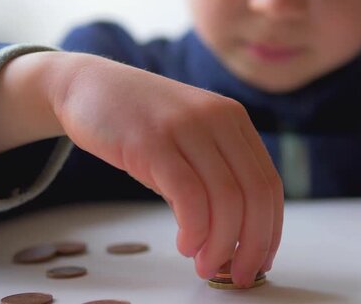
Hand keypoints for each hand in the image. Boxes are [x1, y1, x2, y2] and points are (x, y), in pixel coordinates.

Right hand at [49, 53, 283, 286]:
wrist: (89, 85)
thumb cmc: (140, 122)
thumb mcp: (188, 143)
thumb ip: (210, 179)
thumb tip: (227, 238)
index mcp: (234, 121)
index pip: (269, 183)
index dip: (271, 229)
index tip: (261, 261)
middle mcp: (218, 119)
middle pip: (255, 193)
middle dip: (253, 244)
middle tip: (240, 275)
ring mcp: (186, 126)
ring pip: (225, 197)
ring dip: (221, 244)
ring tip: (207, 266)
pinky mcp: (153, 139)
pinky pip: (188, 193)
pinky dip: (195, 229)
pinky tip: (186, 245)